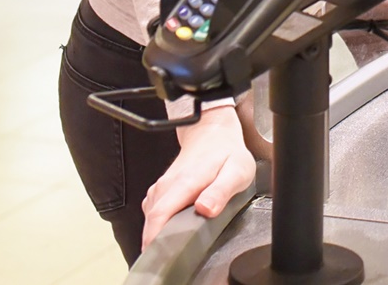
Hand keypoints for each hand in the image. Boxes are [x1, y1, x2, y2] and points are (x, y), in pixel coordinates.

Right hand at [140, 104, 256, 249]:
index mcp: (184, 182)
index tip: (161, 254)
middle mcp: (167, 185)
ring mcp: (161, 188)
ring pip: (151, 218)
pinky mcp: (160, 191)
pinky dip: (159, 225)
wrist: (213, 133)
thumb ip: (221, 191)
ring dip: (158, 234)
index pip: (159, 215)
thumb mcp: (237, 171)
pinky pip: (153, 213)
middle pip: (152, 221)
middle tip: (172, 255)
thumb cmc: (227, 153)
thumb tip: (205, 209)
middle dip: (156, 243)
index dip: (155, 239)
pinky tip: (174, 229)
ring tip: (176, 243)